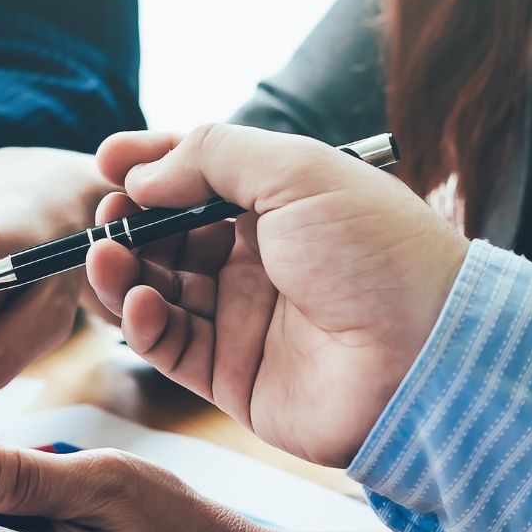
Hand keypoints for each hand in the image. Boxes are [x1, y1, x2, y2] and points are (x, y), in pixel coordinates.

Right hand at [87, 126, 467, 466]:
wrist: (426, 354)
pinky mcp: (232, 376)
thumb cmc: (377, 251)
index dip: (151, 167)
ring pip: (158, 291)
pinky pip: (169, 346)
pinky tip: (138, 304)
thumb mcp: (296, 171)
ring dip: (123, 272)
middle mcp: (259, 260)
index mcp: (281, 205)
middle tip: (105, 217)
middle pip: (168, 236)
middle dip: (129, 223)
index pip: (198, 177)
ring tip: (105, 257)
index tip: (106, 162)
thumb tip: (142, 174)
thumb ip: (211, 155)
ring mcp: (243, 319)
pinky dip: (143, 323)